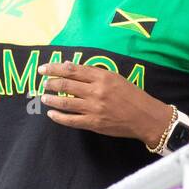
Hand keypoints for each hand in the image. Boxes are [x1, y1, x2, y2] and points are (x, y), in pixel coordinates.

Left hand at [37, 61, 171, 146]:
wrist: (145, 117)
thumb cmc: (132, 95)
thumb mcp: (115, 78)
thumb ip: (93, 72)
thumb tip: (70, 65)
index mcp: (102, 77)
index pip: (72, 70)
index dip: (55, 68)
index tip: (44, 68)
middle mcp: (96, 91)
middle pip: (65, 84)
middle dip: (50, 82)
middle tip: (43, 82)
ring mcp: (94, 108)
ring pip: (65, 101)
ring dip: (51, 99)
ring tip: (44, 97)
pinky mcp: (94, 123)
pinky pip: (71, 120)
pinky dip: (59, 117)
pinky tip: (52, 114)